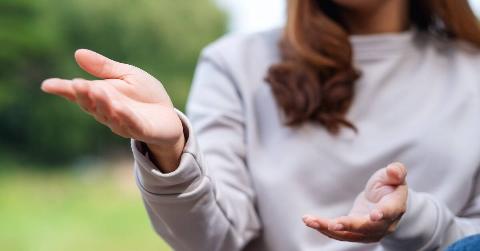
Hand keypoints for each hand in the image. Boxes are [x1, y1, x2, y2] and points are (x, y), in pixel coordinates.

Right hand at [41, 49, 183, 171]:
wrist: (169, 117)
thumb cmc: (146, 96)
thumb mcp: (126, 75)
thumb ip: (104, 68)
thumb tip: (78, 53)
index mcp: (102, 97)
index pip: (79, 94)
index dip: (64, 90)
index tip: (47, 85)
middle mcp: (108, 112)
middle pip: (91, 105)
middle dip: (83, 95)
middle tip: (76, 84)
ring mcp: (123, 123)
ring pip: (109, 115)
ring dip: (102, 104)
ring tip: (95, 90)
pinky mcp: (141, 130)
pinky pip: (131, 124)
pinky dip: (124, 116)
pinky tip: (118, 107)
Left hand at [303, 162, 407, 242]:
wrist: (386, 201)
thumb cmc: (390, 184)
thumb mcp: (394, 175)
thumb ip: (396, 171)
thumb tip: (394, 171)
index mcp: (395, 206)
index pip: (389, 211)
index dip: (383, 214)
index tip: (374, 216)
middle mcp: (383, 224)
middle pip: (366, 228)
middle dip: (348, 226)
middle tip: (332, 224)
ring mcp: (369, 232)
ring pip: (349, 234)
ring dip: (328, 229)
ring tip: (310, 221)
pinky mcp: (355, 232)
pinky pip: (339, 233)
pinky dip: (324, 228)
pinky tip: (309, 221)